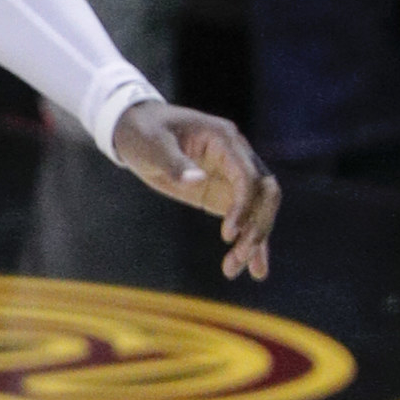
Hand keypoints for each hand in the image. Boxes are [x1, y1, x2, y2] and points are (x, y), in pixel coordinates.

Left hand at [107, 100, 278, 279]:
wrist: (135, 128)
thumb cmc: (143, 131)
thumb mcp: (152, 144)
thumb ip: (174, 162)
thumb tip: (196, 179)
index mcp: (224, 139)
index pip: (248, 176)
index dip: (244, 205)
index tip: (228, 234)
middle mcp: (237, 157)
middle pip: (265, 195)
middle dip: (257, 226)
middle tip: (238, 256)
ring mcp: (232, 176)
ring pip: (258, 211)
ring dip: (254, 240)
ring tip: (238, 271)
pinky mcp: (223, 193)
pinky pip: (244, 218)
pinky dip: (249, 242)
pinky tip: (251, 269)